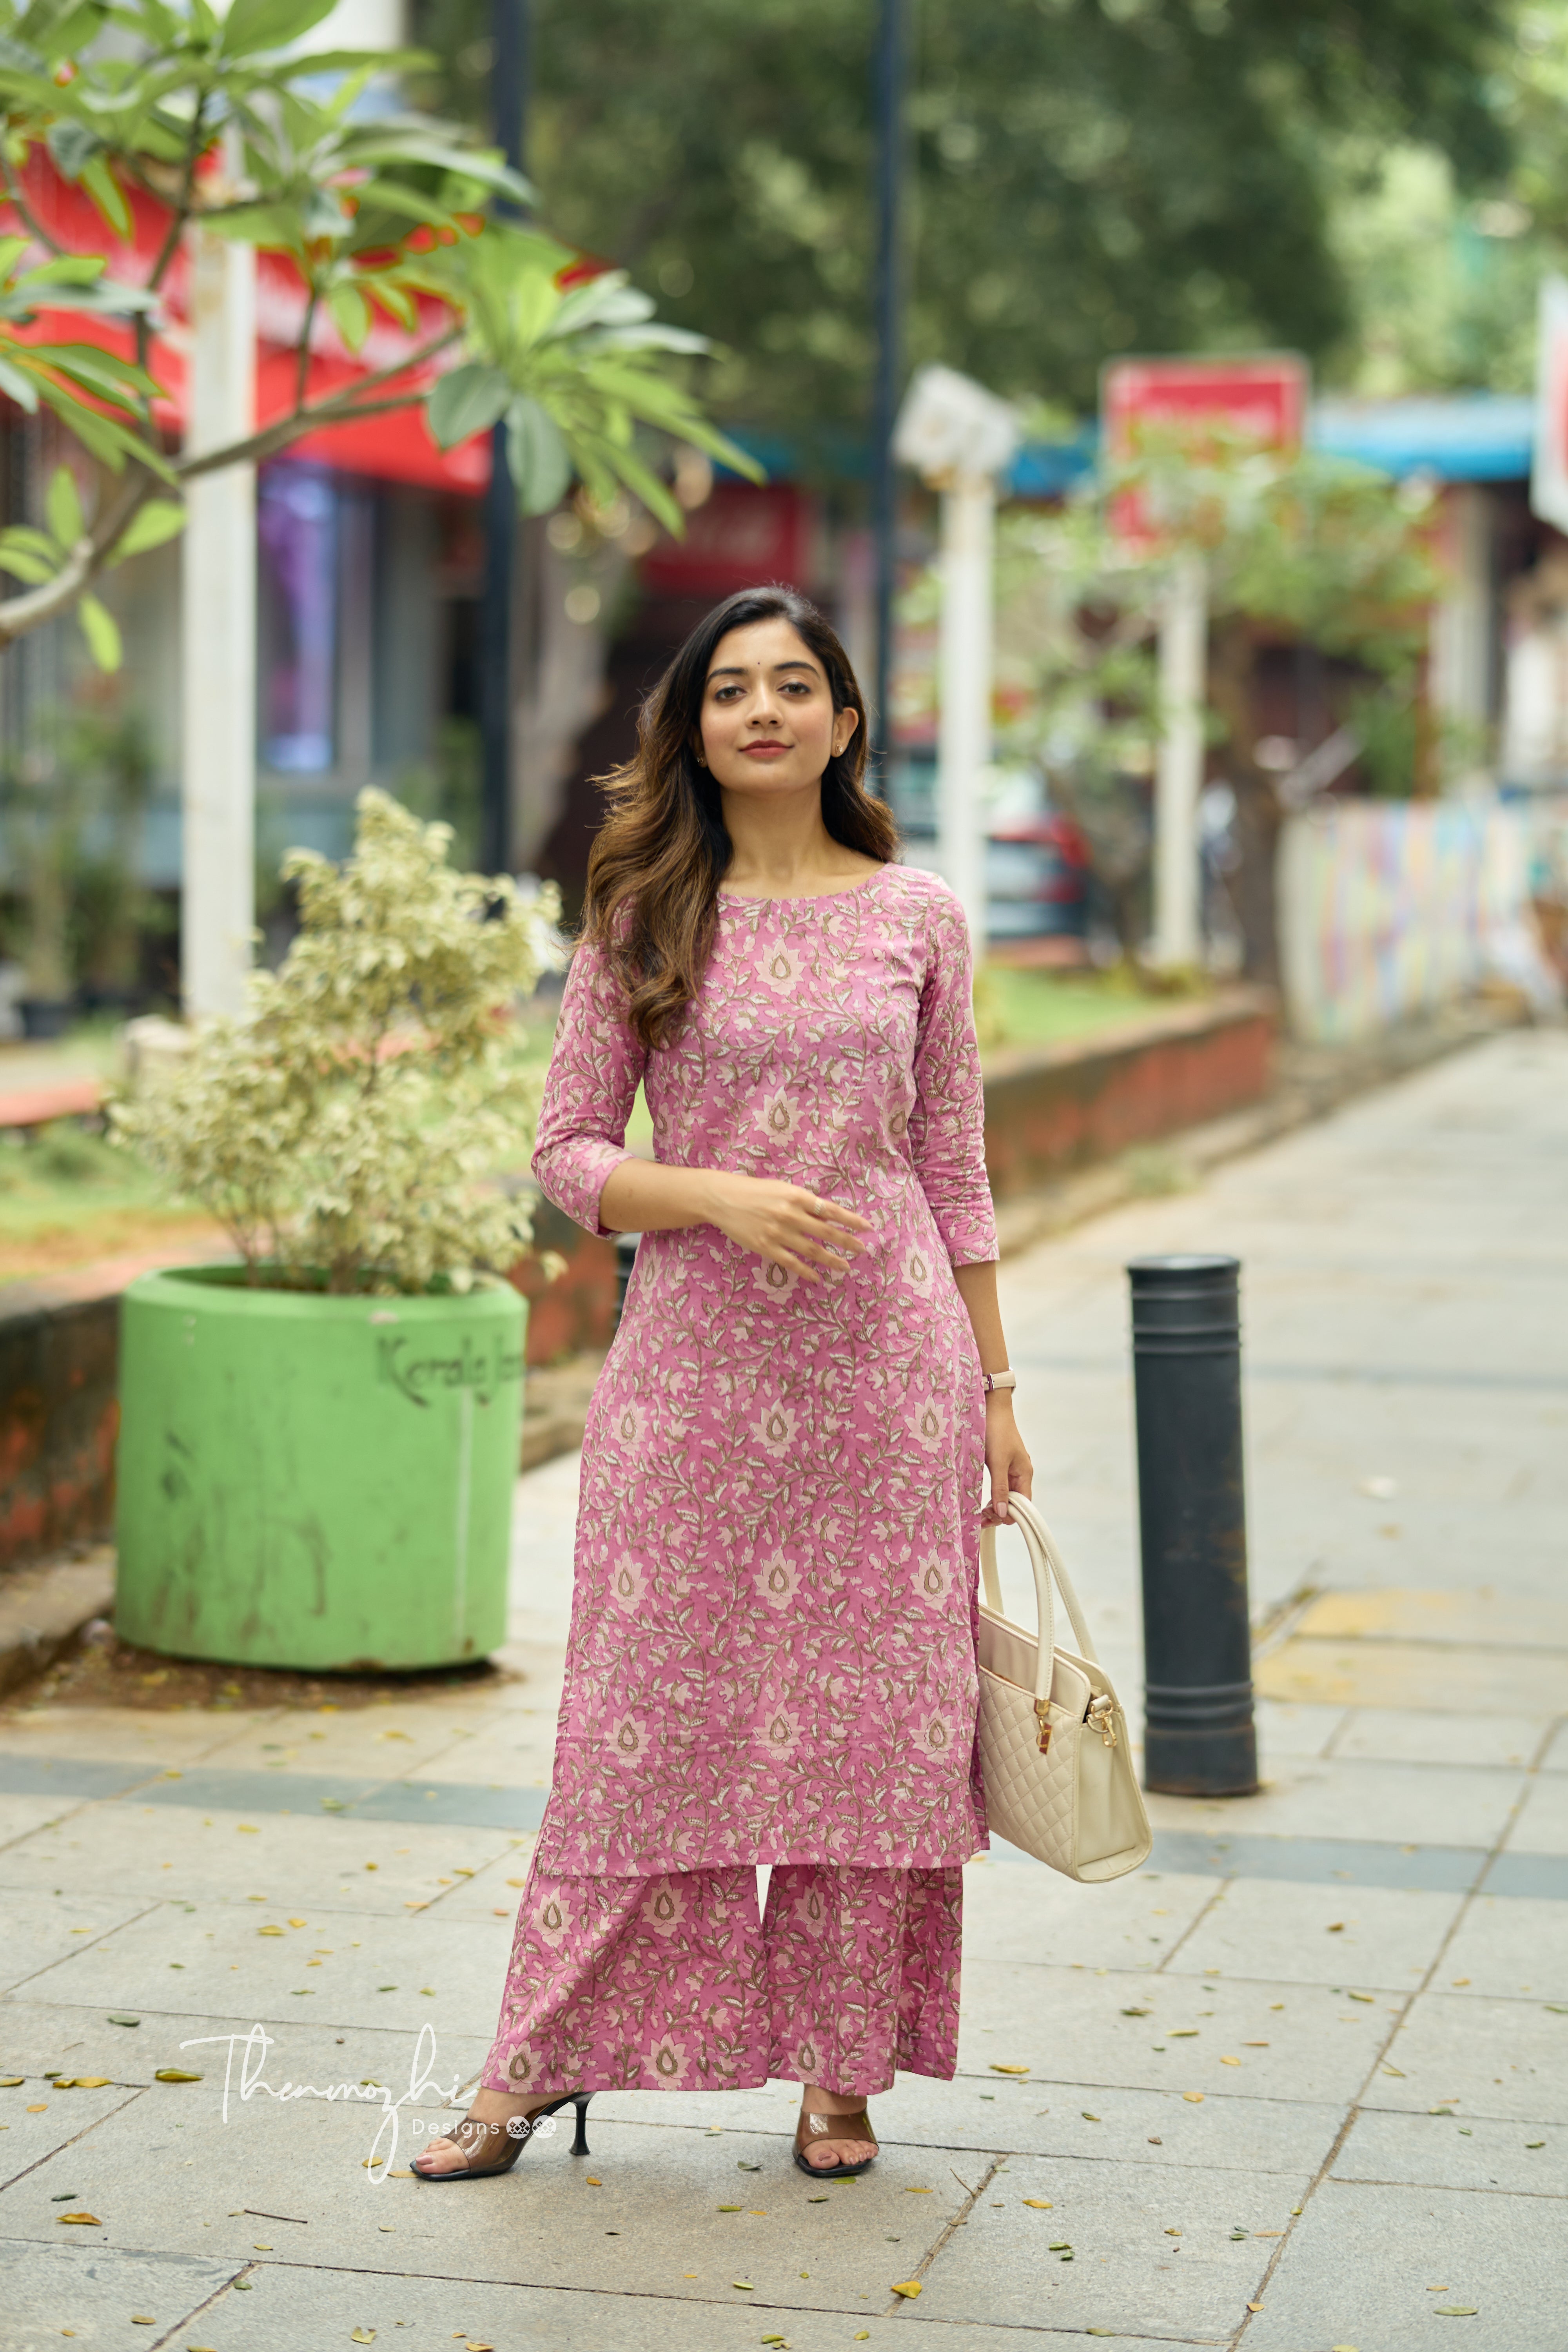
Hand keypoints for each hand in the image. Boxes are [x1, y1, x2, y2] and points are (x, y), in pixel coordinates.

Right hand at [701, 1172, 872, 1282]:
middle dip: (847, 1242)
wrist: (722, 1198)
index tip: (868, 1228)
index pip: (831, 1210)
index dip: (851, 1220)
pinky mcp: (765, 1247)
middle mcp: (790, 1214)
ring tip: (845, 1267)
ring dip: (831, 1260)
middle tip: (862, 1250)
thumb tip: (826, 1215)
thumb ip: (803, 1201)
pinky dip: (806, 1272)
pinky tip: (817, 1278)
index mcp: (796, 1196)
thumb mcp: (782, 1188)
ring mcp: (778, 1232)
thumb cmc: (754, 1191)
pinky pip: (791, 1263)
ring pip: (812, 1250)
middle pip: (826, 1232)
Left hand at [981, 1393, 1031, 1526]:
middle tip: (980, 1517)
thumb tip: (1003, 1513)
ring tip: (979, 1512)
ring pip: (1005, 1495)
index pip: (1024, 1505)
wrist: (991, 1408)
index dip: (1009, 1515)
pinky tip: (981, 1499)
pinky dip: (991, 1495)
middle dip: (999, 1512)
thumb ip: (1000, 1488)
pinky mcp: (1000, 1464)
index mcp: (1024, 1474)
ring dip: (994, 1505)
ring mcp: (1010, 1469)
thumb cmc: (997, 1431)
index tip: (990, 1519)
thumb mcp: (997, 1462)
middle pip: (1014, 1502)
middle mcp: (1020, 1473)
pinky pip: (999, 1486)